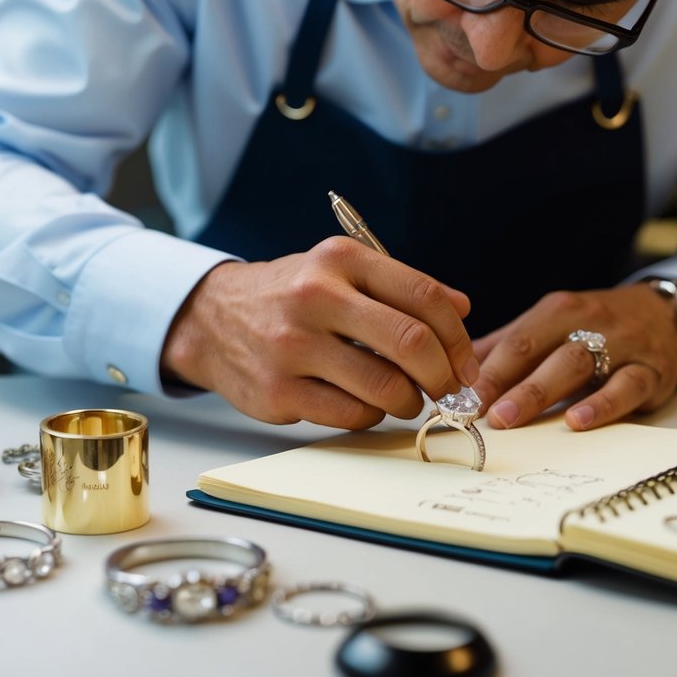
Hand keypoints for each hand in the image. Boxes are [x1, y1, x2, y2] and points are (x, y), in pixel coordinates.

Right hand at [160, 237, 477, 428]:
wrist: (212, 319)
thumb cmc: (292, 296)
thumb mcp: (341, 271)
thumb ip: (401, 287)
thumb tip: (463, 309)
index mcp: (341, 260)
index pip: (424, 297)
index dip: (457, 338)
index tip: (465, 364)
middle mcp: (316, 296)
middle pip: (411, 342)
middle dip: (442, 375)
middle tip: (447, 390)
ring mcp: (293, 346)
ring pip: (385, 387)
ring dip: (409, 402)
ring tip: (404, 398)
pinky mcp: (277, 391)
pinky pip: (352, 415)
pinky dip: (371, 416)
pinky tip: (363, 404)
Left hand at [473, 283, 676, 430]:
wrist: (668, 314)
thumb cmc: (599, 326)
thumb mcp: (554, 325)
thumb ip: (508, 346)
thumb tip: (456, 369)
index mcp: (558, 311)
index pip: (517, 340)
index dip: (487, 369)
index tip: (458, 395)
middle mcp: (588, 322)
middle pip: (541, 350)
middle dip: (506, 381)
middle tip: (479, 410)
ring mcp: (621, 345)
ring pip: (577, 365)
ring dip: (541, 392)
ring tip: (512, 417)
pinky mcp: (651, 370)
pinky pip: (626, 386)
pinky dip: (602, 405)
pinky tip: (578, 421)